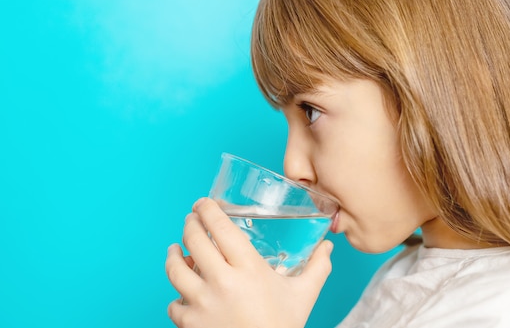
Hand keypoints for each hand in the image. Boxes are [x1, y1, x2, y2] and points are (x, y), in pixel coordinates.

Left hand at [165, 197, 333, 327]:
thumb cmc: (282, 327)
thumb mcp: (304, 295)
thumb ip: (317, 268)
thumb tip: (327, 247)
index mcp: (250, 269)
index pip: (221, 227)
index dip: (208, 209)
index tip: (203, 203)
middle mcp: (222, 282)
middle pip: (194, 240)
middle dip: (189, 224)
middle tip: (191, 220)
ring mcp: (202, 303)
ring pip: (175, 269)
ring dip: (173, 255)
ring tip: (175, 250)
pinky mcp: (190, 324)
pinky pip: (173, 304)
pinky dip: (176, 297)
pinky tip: (182, 292)